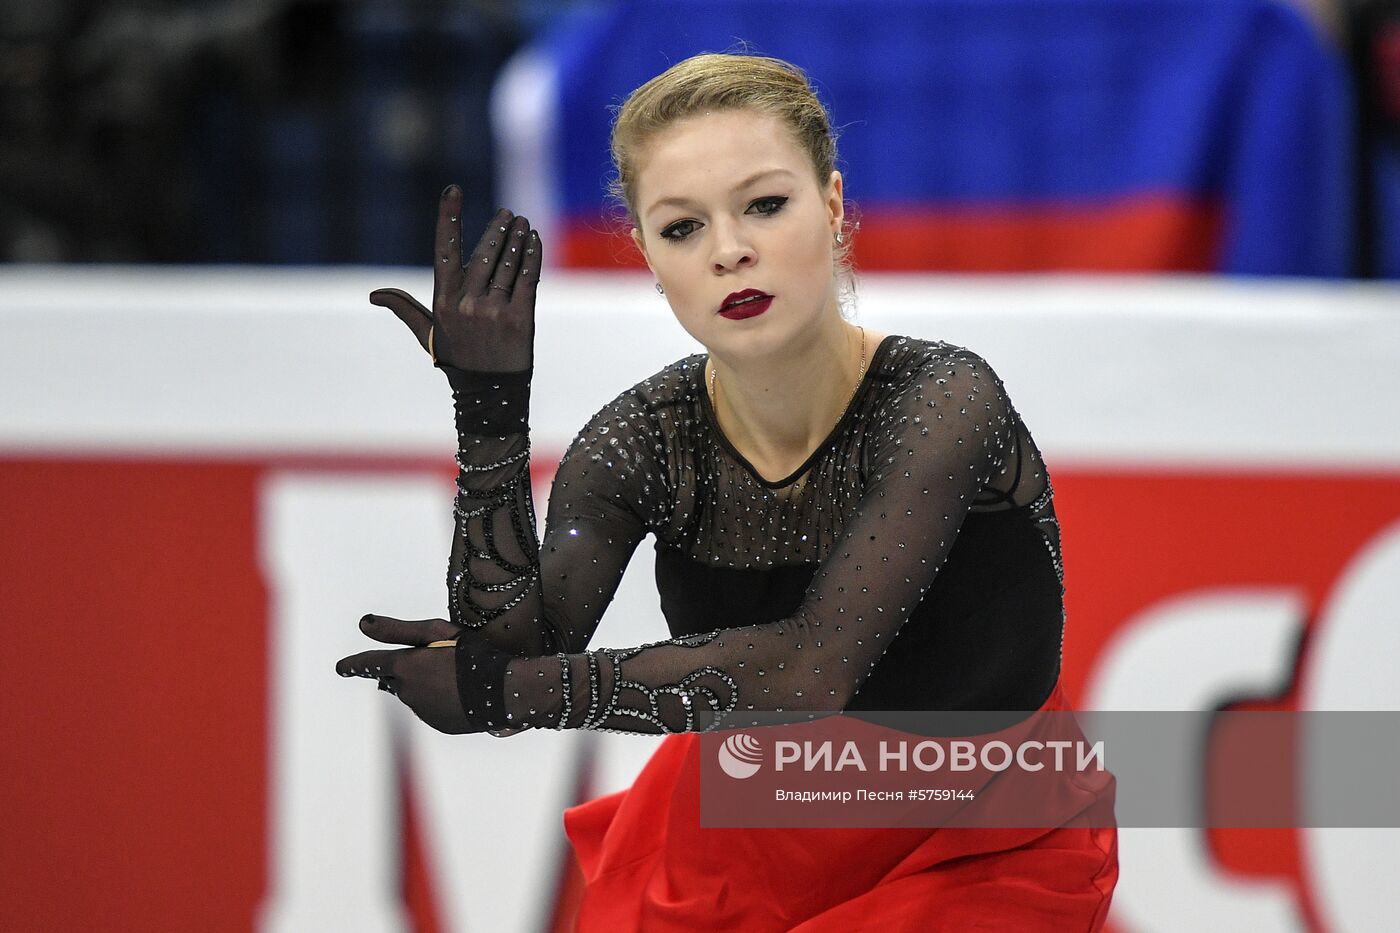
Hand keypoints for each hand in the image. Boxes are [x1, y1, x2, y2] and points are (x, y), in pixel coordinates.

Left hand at [336, 614, 477, 733]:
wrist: (502, 692)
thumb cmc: (471, 655)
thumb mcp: (437, 632)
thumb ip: (396, 629)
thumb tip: (362, 623)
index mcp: (404, 666)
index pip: (369, 664)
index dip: (354, 665)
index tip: (341, 668)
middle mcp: (406, 691)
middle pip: (395, 680)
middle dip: (405, 672)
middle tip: (432, 661)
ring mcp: (421, 711)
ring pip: (414, 694)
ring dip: (425, 685)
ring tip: (455, 676)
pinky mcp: (437, 723)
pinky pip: (431, 709)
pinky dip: (439, 700)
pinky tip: (461, 692)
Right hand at [369, 186, 541, 371]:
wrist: (489, 394)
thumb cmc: (457, 358)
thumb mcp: (428, 333)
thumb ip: (404, 308)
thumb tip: (374, 295)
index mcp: (444, 302)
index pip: (444, 251)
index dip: (448, 218)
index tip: (452, 190)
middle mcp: (468, 304)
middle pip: (484, 254)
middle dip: (497, 229)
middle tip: (507, 214)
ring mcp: (495, 312)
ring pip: (507, 264)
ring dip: (517, 239)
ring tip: (522, 223)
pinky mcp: (521, 319)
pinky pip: (527, 279)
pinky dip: (532, 256)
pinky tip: (534, 240)